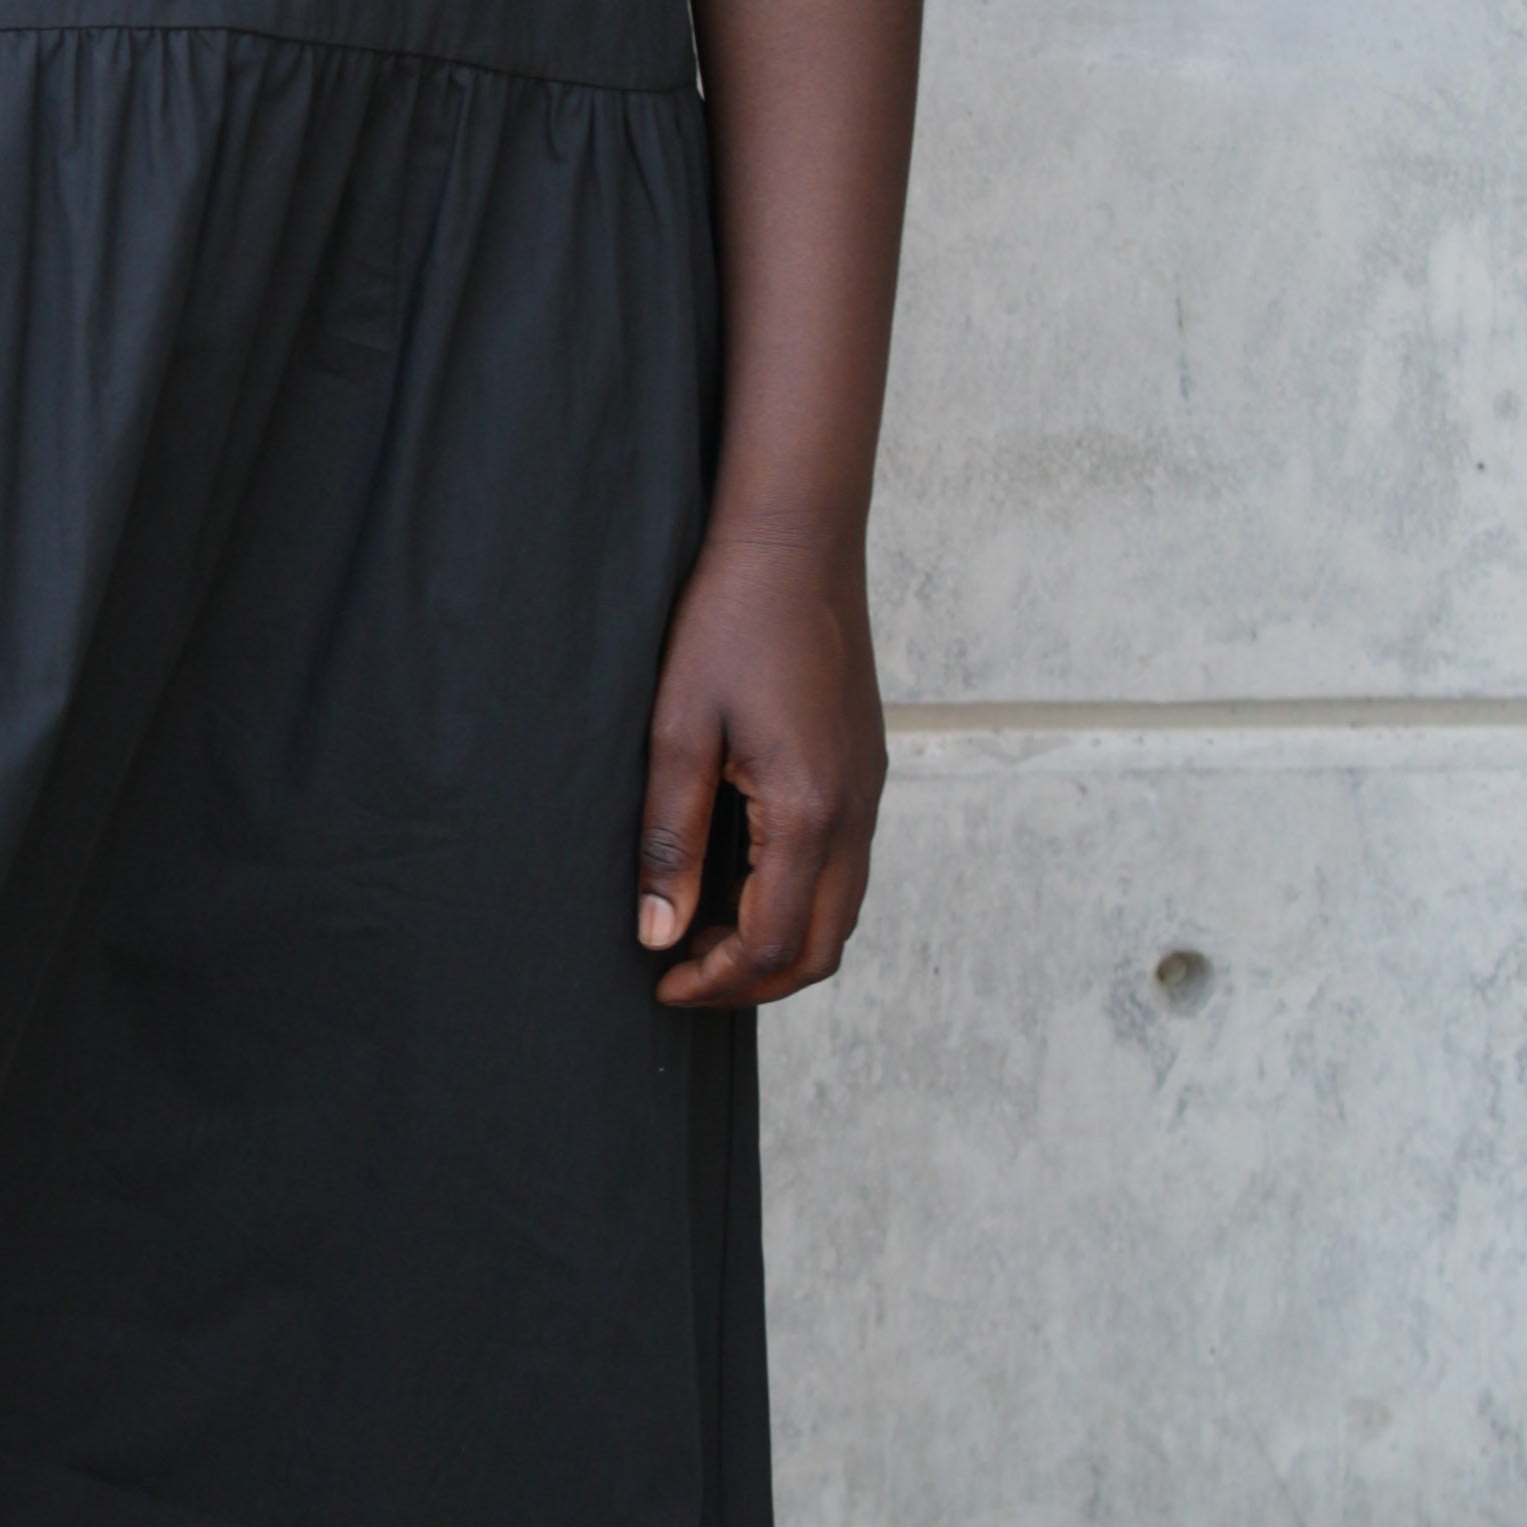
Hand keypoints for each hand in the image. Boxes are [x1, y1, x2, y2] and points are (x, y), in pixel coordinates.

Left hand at [636, 527, 886, 1005]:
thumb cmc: (729, 623)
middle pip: (821, 949)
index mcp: (809, 812)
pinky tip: (739, 875)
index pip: (775, 945)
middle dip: (752, 981)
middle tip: (682, 974)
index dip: (716, 982)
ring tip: (703, 930)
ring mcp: (869, 793)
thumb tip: (658, 934)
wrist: (797, 543)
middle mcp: (855, 814)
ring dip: (778, 942)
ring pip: (840, 913)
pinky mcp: (865, 771)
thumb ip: (670, 839)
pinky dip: (797, 899)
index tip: (660, 983)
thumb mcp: (678, 730)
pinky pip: (844, 868)